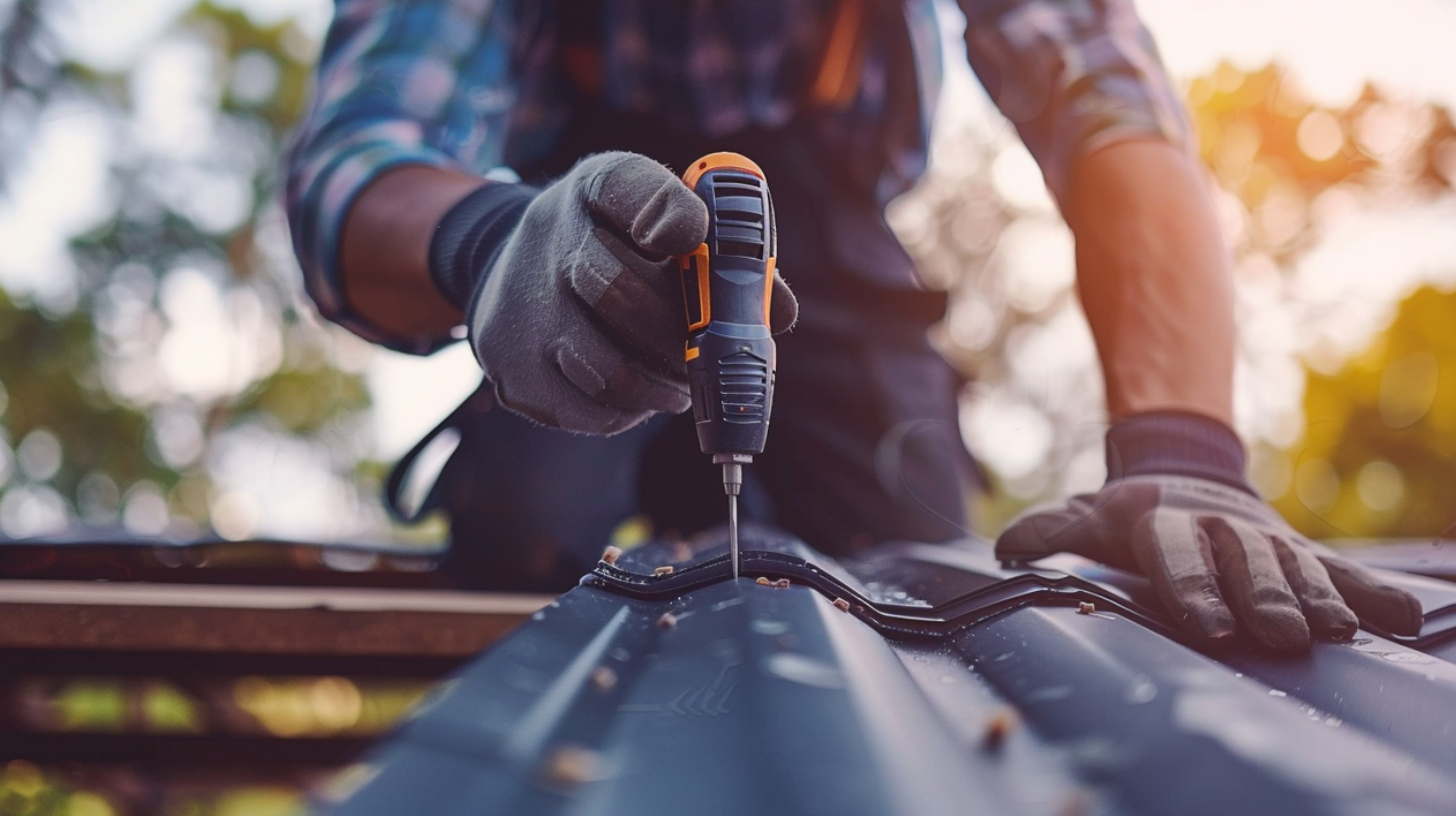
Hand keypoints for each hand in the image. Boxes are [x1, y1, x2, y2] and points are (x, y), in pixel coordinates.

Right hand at [468, 152, 796, 433]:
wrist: (511, 274)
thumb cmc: (615, 247)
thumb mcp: (661, 223)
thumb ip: (723, 260)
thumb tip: (781, 314)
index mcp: (596, 187)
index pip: (626, 183)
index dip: (664, 210)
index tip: (694, 235)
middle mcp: (548, 237)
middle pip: (616, 290)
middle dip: (681, 335)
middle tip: (714, 356)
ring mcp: (521, 306)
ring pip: (608, 370)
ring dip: (664, 385)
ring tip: (682, 381)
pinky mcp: (512, 369)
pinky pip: (590, 411)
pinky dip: (631, 411)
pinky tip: (640, 392)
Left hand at [996, 474, 1423, 651]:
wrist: (1185, 469)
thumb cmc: (1128, 512)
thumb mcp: (1086, 515)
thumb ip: (1051, 531)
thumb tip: (1005, 550)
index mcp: (1164, 522)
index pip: (1177, 556)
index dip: (1194, 591)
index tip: (1209, 628)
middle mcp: (1221, 528)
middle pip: (1245, 563)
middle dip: (1263, 598)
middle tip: (1281, 636)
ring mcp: (1265, 538)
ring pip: (1296, 566)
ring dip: (1318, 599)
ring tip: (1335, 632)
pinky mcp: (1301, 551)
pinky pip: (1340, 570)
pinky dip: (1370, 593)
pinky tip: (1401, 620)